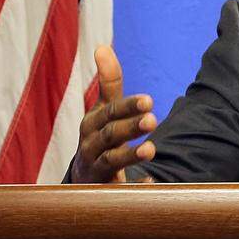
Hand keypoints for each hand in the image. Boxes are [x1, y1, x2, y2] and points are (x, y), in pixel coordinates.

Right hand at [71, 45, 157, 183]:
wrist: (85, 178)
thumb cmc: (100, 137)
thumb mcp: (104, 111)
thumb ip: (108, 83)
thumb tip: (102, 47)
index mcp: (92, 124)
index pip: (109, 112)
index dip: (127, 106)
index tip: (149, 100)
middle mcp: (90, 146)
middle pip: (108, 136)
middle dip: (129, 128)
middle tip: (153, 120)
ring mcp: (95, 169)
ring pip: (110, 162)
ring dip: (130, 155)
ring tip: (152, 150)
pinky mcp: (104, 191)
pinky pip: (118, 191)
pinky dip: (135, 186)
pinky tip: (150, 180)